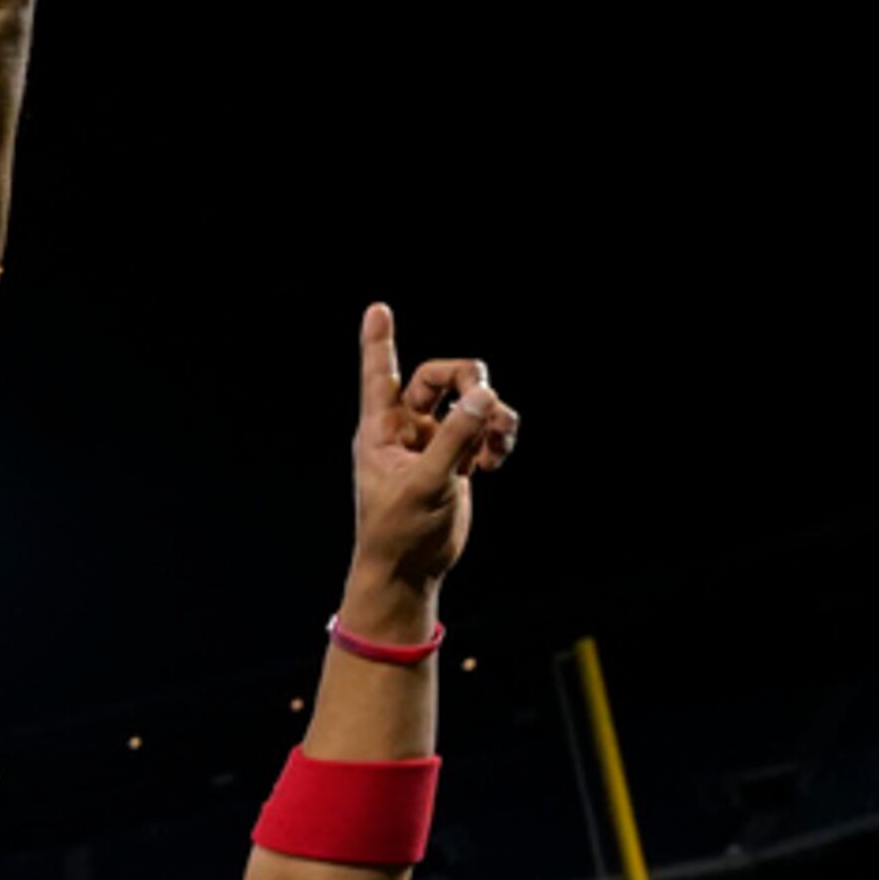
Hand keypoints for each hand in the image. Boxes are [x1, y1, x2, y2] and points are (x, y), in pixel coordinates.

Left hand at [348, 307, 520, 597]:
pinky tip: (497, 460)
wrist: (410, 571)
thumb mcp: (428, 483)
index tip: (378, 308)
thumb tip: (484, 395)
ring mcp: (431, 444)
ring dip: (492, 413)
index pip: (381, 375)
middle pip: (438, 377)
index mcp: (381, 431)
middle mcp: (405, 431)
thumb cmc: (400, 532)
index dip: (380, 341)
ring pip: (468, 403)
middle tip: (487, 399)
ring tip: (499, 443)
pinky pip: (482, 430)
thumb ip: (456, 438)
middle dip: (467, 380)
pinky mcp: (454, 461)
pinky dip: (497, 437)